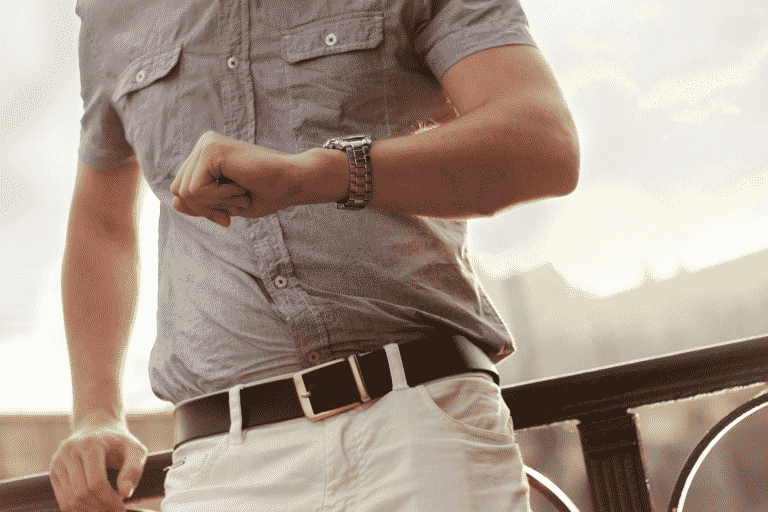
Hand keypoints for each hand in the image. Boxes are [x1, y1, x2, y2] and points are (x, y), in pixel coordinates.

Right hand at [49, 411, 147, 511]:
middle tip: (114, 510)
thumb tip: (125, 493)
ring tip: (106, 508)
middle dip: (100, 507)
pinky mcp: (53, 471)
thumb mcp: (135, 450)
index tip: (121, 506)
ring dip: (89, 510)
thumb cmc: (120, 442)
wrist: (98, 427)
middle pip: (81, 493)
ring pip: (70, 500)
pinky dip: (78, 509)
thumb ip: (134, 469)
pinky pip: (62, 500)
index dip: (110, 499)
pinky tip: (94, 506)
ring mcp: (58, 462)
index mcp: (90, 445)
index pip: (96, 482)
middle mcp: (70, 452)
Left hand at [170, 131, 304, 226]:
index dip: (203, 209)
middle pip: (178, 191)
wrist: (292, 182)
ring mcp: (206, 144)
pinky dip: (220, 198)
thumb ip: (199, 202)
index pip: (181, 191)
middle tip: (237, 202)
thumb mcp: (225, 204)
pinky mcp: (211, 150)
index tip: (227, 214)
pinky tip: (241, 186)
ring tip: (241, 192)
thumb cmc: (266, 193)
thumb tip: (176, 201)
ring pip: (185, 192)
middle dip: (207, 208)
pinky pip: (196, 189)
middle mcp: (203, 144)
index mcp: (205, 155)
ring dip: (216, 203)